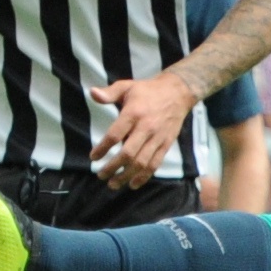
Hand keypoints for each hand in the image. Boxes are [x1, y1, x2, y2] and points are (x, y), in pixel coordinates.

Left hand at [87, 73, 199, 187]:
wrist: (178, 93)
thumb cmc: (148, 90)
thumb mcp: (127, 86)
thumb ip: (109, 93)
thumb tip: (92, 93)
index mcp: (133, 113)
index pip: (115, 135)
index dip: (103, 148)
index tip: (93, 157)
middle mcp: (146, 127)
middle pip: (128, 153)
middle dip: (113, 167)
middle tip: (101, 175)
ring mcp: (157, 138)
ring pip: (141, 163)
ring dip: (126, 176)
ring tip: (113, 184)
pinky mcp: (166, 144)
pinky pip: (155, 164)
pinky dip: (144, 176)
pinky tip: (133, 184)